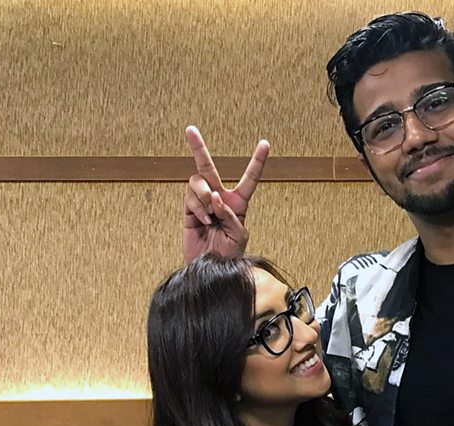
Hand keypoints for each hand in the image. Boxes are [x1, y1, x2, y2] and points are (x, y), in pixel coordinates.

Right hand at [182, 125, 269, 261]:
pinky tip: (203, 221)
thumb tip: (216, 198)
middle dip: (198, 148)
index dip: (257, 161)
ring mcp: (202, 202)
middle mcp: (219, 198)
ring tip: (210, 215)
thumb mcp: (239, 236)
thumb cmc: (228, 255)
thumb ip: (231, 216)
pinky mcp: (188, 210)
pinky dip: (198, 208)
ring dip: (204, 196)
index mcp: (238, 203)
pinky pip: (190, 198)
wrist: (209, 268)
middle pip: (208, 167)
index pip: (250, 178)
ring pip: (198, 182)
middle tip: (190, 130)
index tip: (265, 143)